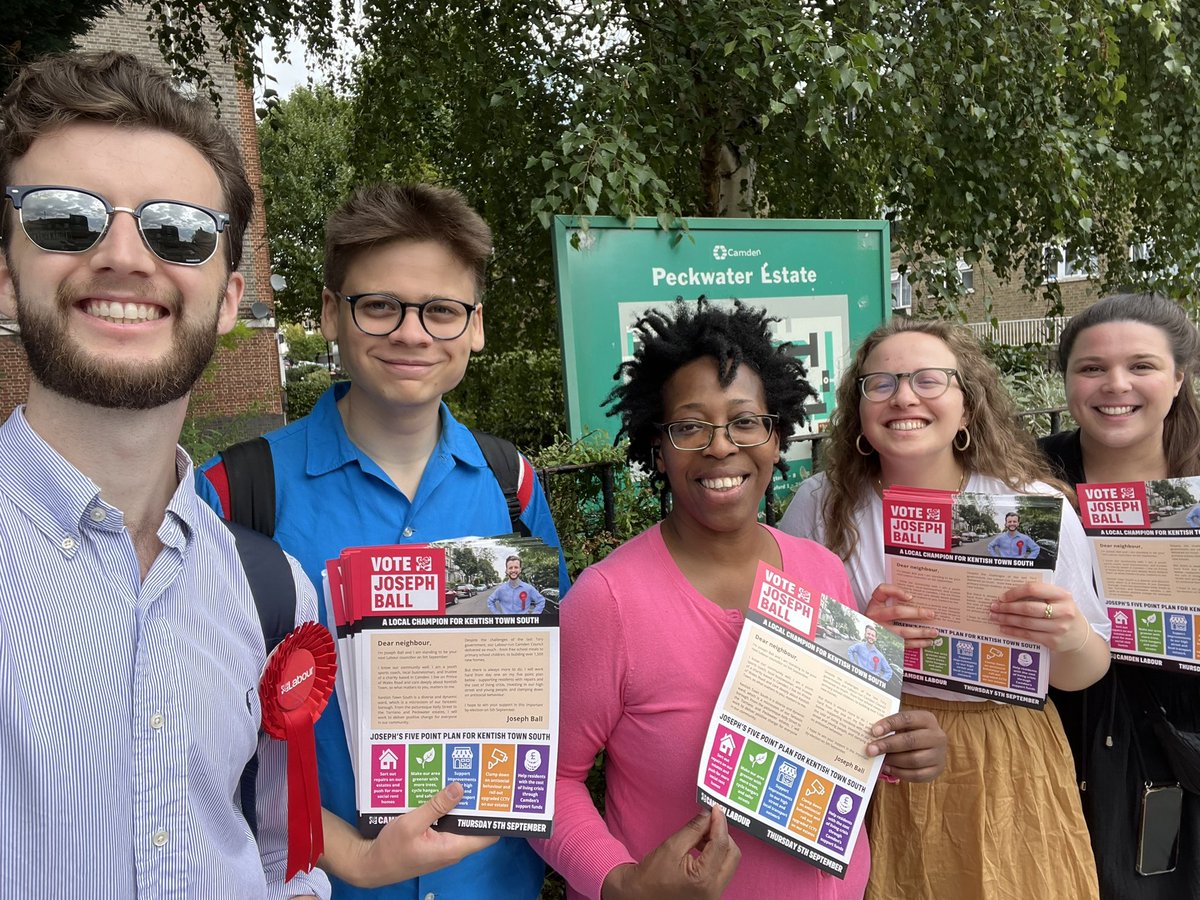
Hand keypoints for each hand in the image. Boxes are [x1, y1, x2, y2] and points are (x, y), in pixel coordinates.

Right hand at [321, 783, 497, 887]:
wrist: (370, 864)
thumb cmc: (390, 849)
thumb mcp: (411, 824)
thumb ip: (436, 806)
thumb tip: (460, 788)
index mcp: (452, 848)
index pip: (486, 835)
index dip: (494, 816)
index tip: (496, 795)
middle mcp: (452, 849)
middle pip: (474, 826)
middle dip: (477, 804)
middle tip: (479, 779)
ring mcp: (443, 846)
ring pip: (459, 823)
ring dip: (460, 805)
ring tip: (463, 780)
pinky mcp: (434, 842)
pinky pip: (447, 824)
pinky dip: (447, 810)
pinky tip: (442, 793)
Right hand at [601, 806, 739, 899]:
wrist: (640, 895)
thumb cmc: (651, 875)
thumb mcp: (671, 847)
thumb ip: (693, 830)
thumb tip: (708, 816)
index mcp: (703, 879)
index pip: (720, 845)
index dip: (719, 823)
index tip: (715, 809)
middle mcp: (713, 890)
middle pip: (732, 855)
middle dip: (722, 835)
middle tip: (708, 822)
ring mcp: (714, 894)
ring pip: (729, 863)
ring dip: (719, 845)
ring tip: (701, 835)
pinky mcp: (711, 894)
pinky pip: (721, 870)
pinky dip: (715, 856)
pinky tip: (701, 847)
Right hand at [864, 583, 938, 649]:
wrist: (865, 635)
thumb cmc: (876, 617)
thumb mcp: (877, 603)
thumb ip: (890, 593)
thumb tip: (909, 597)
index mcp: (874, 606)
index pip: (882, 592)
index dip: (897, 592)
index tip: (911, 596)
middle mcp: (876, 618)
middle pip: (897, 612)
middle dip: (916, 612)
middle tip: (931, 614)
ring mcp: (881, 632)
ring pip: (903, 632)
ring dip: (920, 632)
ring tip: (934, 632)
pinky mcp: (887, 644)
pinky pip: (904, 644)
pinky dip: (917, 643)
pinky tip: (927, 642)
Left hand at [866, 709, 945, 781]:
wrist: (932, 747)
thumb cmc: (912, 732)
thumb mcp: (905, 725)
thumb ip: (891, 728)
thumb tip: (870, 736)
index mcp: (927, 719)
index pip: (906, 719)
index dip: (889, 724)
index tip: (873, 731)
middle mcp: (937, 736)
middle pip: (910, 741)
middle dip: (888, 745)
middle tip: (870, 750)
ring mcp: (939, 754)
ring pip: (913, 760)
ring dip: (893, 761)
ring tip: (879, 760)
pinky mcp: (937, 770)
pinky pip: (917, 775)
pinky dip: (900, 773)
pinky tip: (888, 768)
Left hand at [989, 582, 1089, 652]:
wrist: (1080, 636)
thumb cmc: (1063, 612)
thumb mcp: (1058, 599)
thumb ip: (1040, 594)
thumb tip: (1009, 595)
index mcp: (1063, 595)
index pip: (1034, 589)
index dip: (1015, 592)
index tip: (1003, 596)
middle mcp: (1063, 611)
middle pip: (1028, 608)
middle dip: (1007, 608)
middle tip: (994, 607)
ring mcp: (1059, 628)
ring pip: (1026, 623)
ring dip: (1007, 620)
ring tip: (995, 617)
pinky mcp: (1053, 641)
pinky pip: (1028, 635)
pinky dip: (1013, 631)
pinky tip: (1004, 628)